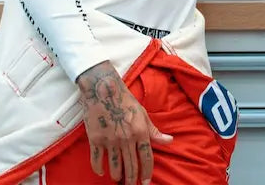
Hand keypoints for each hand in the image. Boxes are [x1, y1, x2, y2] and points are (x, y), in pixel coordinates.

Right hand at [77, 60, 171, 184]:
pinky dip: (98, 169)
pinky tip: (101, 172)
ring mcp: (110, 140)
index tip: (145, 183)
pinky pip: (97, 160)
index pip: (146, 158)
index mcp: (140, 131)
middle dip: (132, 179)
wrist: (103, 89)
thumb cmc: (125, 100)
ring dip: (117, 175)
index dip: (147, 173)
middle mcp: (126, 138)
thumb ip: (154, 131)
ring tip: (119, 179)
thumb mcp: (142, 114)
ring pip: (114, 166)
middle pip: (131, 166)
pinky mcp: (95, 139)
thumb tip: (169, 141)